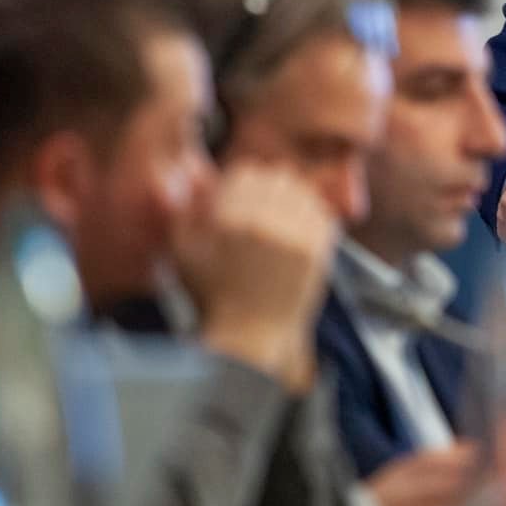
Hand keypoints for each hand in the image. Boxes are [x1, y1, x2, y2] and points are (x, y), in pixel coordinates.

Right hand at [175, 164, 337, 386]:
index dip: (244, 185)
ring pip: (303, 191)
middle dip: (269, 190)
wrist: (251, 332)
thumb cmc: (213, 291)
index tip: (243, 201)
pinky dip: (313, 216)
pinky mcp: (318, 250)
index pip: (246, 173)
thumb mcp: (183, 251)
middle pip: (278, 177)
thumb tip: (195, 175)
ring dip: (293, 200)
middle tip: (264, 211)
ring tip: (281, 222)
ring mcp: (294, 236)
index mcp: (227, 219)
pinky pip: (322, 212)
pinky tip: (298, 233)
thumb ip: (183, 210)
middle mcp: (262, 223)